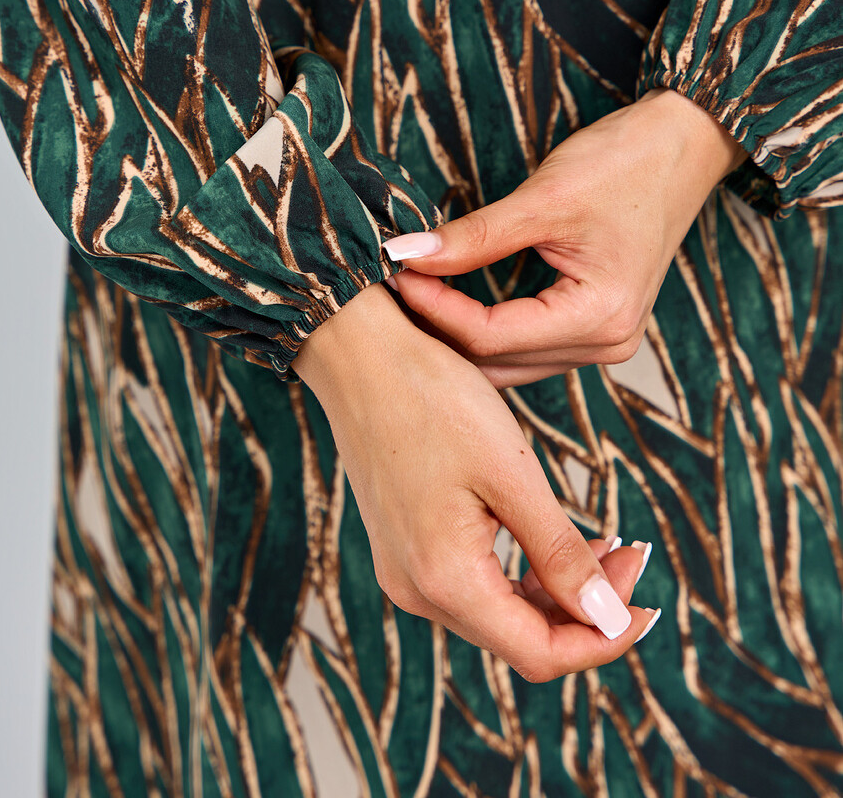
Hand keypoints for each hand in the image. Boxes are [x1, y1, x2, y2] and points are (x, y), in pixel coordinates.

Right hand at [292, 283, 658, 681]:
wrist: (356, 352)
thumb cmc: (432, 398)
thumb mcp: (511, 471)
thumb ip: (559, 553)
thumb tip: (607, 618)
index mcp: (444, 578)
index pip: (540, 653)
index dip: (603, 641)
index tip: (649, 604)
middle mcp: (417, 589)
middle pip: (521, 638)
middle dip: (588, 609)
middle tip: (636, 554)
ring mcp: (405, 569)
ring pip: (499, 612)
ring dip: (558, 590)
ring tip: (606, 544)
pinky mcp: (403, 545)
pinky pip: (473, 582)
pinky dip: (521, 571)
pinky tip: (552, 539)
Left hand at [381, 88, 747, 387]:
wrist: (682, 147)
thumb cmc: (624, 163)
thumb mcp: (542, 199)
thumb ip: (473, 236)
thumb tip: (406, 253)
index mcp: (601, 316)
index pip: (492, 335)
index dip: (435, 308)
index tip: (395, 274)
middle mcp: (608, 342)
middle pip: (498, 359)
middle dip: (440, 330)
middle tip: (388, 292)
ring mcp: (605, 340)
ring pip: (509, 361)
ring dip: (459, 335)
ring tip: (411, 296)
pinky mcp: (596, 327)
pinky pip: (527, 346)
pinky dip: (485, 330)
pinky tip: (448, 304)